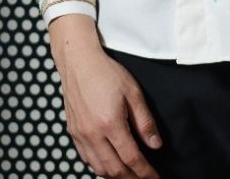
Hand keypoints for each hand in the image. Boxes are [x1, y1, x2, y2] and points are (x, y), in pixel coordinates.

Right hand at [49, 15, 161, 177]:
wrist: (79, 62)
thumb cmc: (107, 73)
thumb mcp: (133, 92)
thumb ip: (145, 121)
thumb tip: (156, 145)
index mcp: (111, 123)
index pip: (132, 158)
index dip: (145, 172)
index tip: (155, 178)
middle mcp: (93, 134)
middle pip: (114, 170)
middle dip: (132, 178)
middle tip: (145, 178)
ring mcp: (81, 136)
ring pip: (99, 169)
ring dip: (115, 176)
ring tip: (130, 174)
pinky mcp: (73, 134)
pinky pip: (86, 160)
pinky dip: (100, 167)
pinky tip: (110, 164)